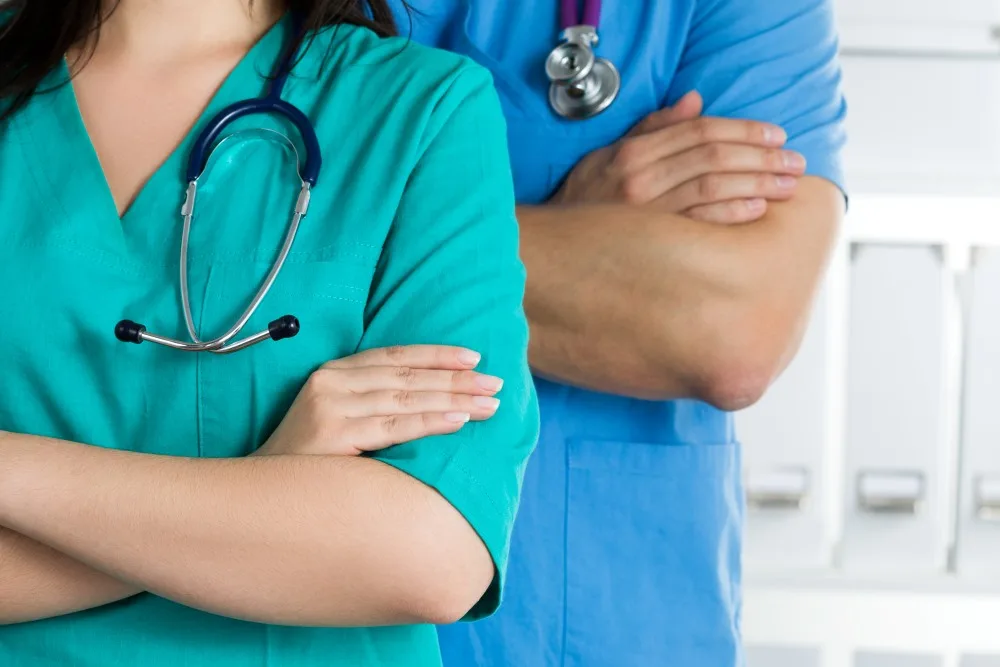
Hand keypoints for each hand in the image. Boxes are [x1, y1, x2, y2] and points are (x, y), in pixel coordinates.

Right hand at [254, 345, 503, 456]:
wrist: (259, 493)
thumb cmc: (306, 461)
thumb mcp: (334, 417)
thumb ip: (369, 400)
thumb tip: (428, 396)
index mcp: (333, 372)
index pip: (395, 355)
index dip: (437, 355)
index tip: (474, 358)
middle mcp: (332, 382)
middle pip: (408, 376)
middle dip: (457, 379)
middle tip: (495, 383)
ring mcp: (333, 407)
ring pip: (408, 398)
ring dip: (455, 398)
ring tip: (489, 403)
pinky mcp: (336, 435)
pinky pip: (396, 426)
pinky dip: (431, 421)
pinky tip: (460, 419)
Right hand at [551, 91, 806, 223]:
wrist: (554, 251)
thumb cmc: (586, 203)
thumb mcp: (608, 156)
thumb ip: (653, 129)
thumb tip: (694, 101)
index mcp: (633, 153)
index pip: (698, 131)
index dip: (742, 130)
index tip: (776, 134)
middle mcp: (640, 179)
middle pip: (712, 156)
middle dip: (760, 156)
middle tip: (794, 161)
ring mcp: (646, 213)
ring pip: (711, 187)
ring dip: (756, 183)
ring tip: (787, 185)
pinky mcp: (651, 245)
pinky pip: (698, 223)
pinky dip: (730, 214)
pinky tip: (755, 210)